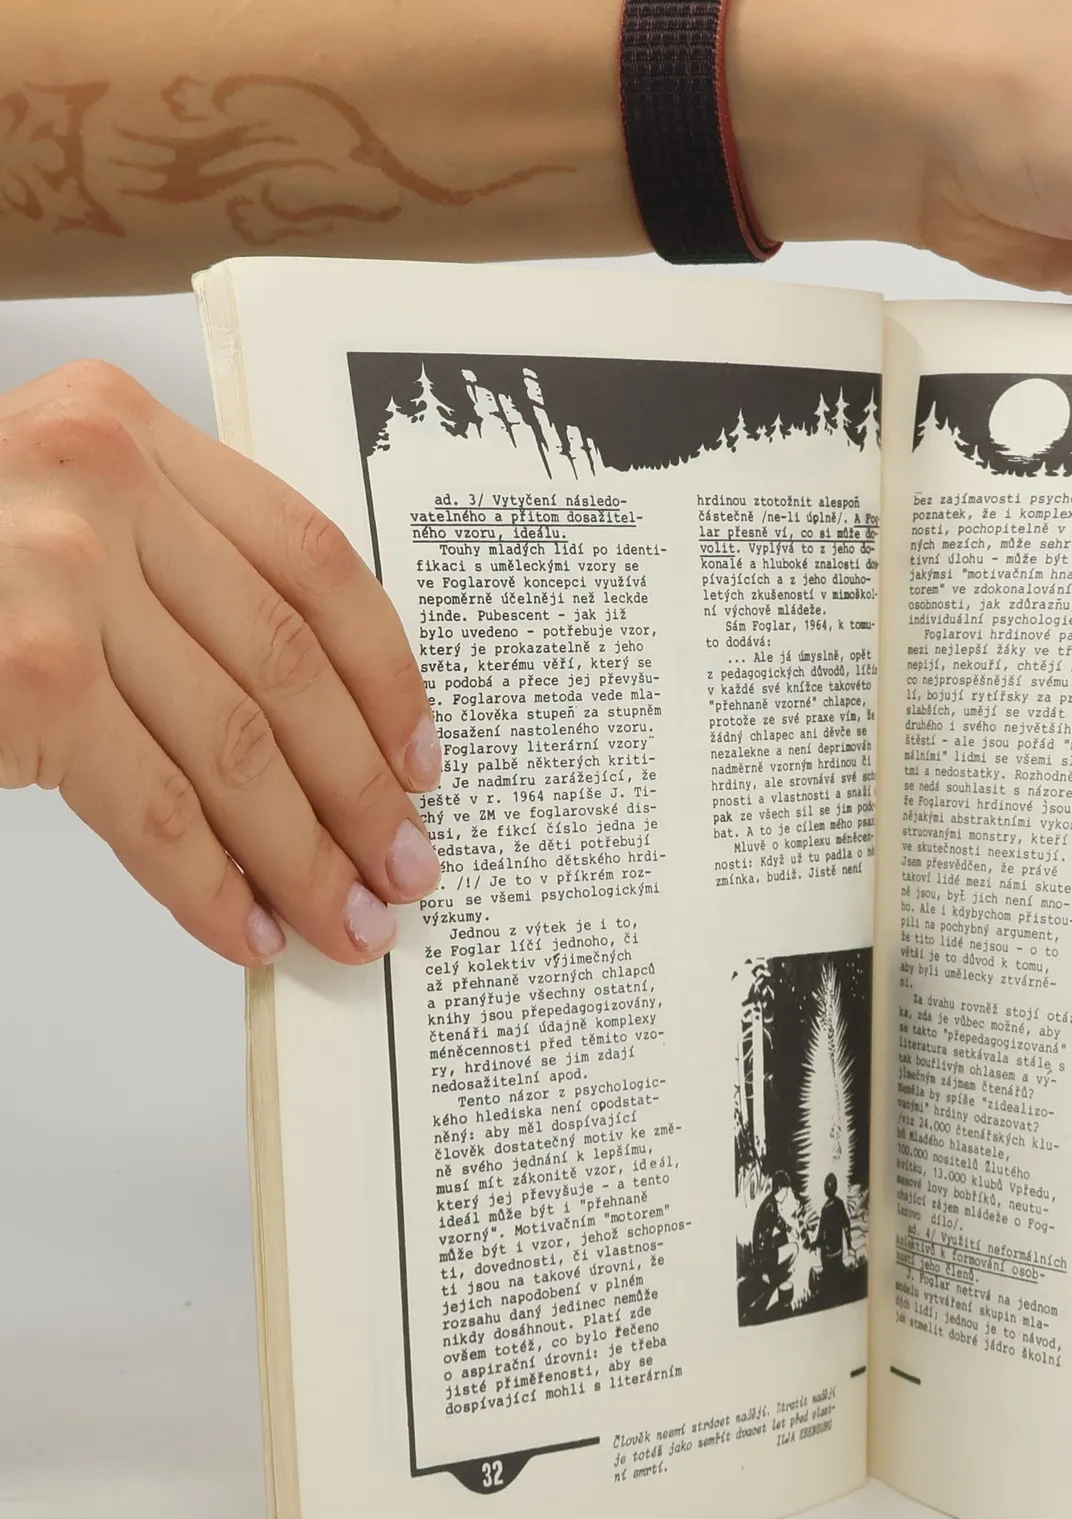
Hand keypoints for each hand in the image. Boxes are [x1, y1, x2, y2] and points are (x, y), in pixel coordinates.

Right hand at [0, 361, 441, 965]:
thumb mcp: (49, 516)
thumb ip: (167, 570)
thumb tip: (307, 725)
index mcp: (124, 427)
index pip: (311, 560)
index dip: (385, 676)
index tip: (422, 760)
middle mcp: (99, 480)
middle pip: (290, 664)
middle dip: (361, 790)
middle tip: (407, 868)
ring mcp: (59, 576)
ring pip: (239, 746)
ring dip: (305, 856)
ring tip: (350, 921)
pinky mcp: (27, 676)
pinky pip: (154, 808)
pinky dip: (211, 884)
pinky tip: (249, 929)